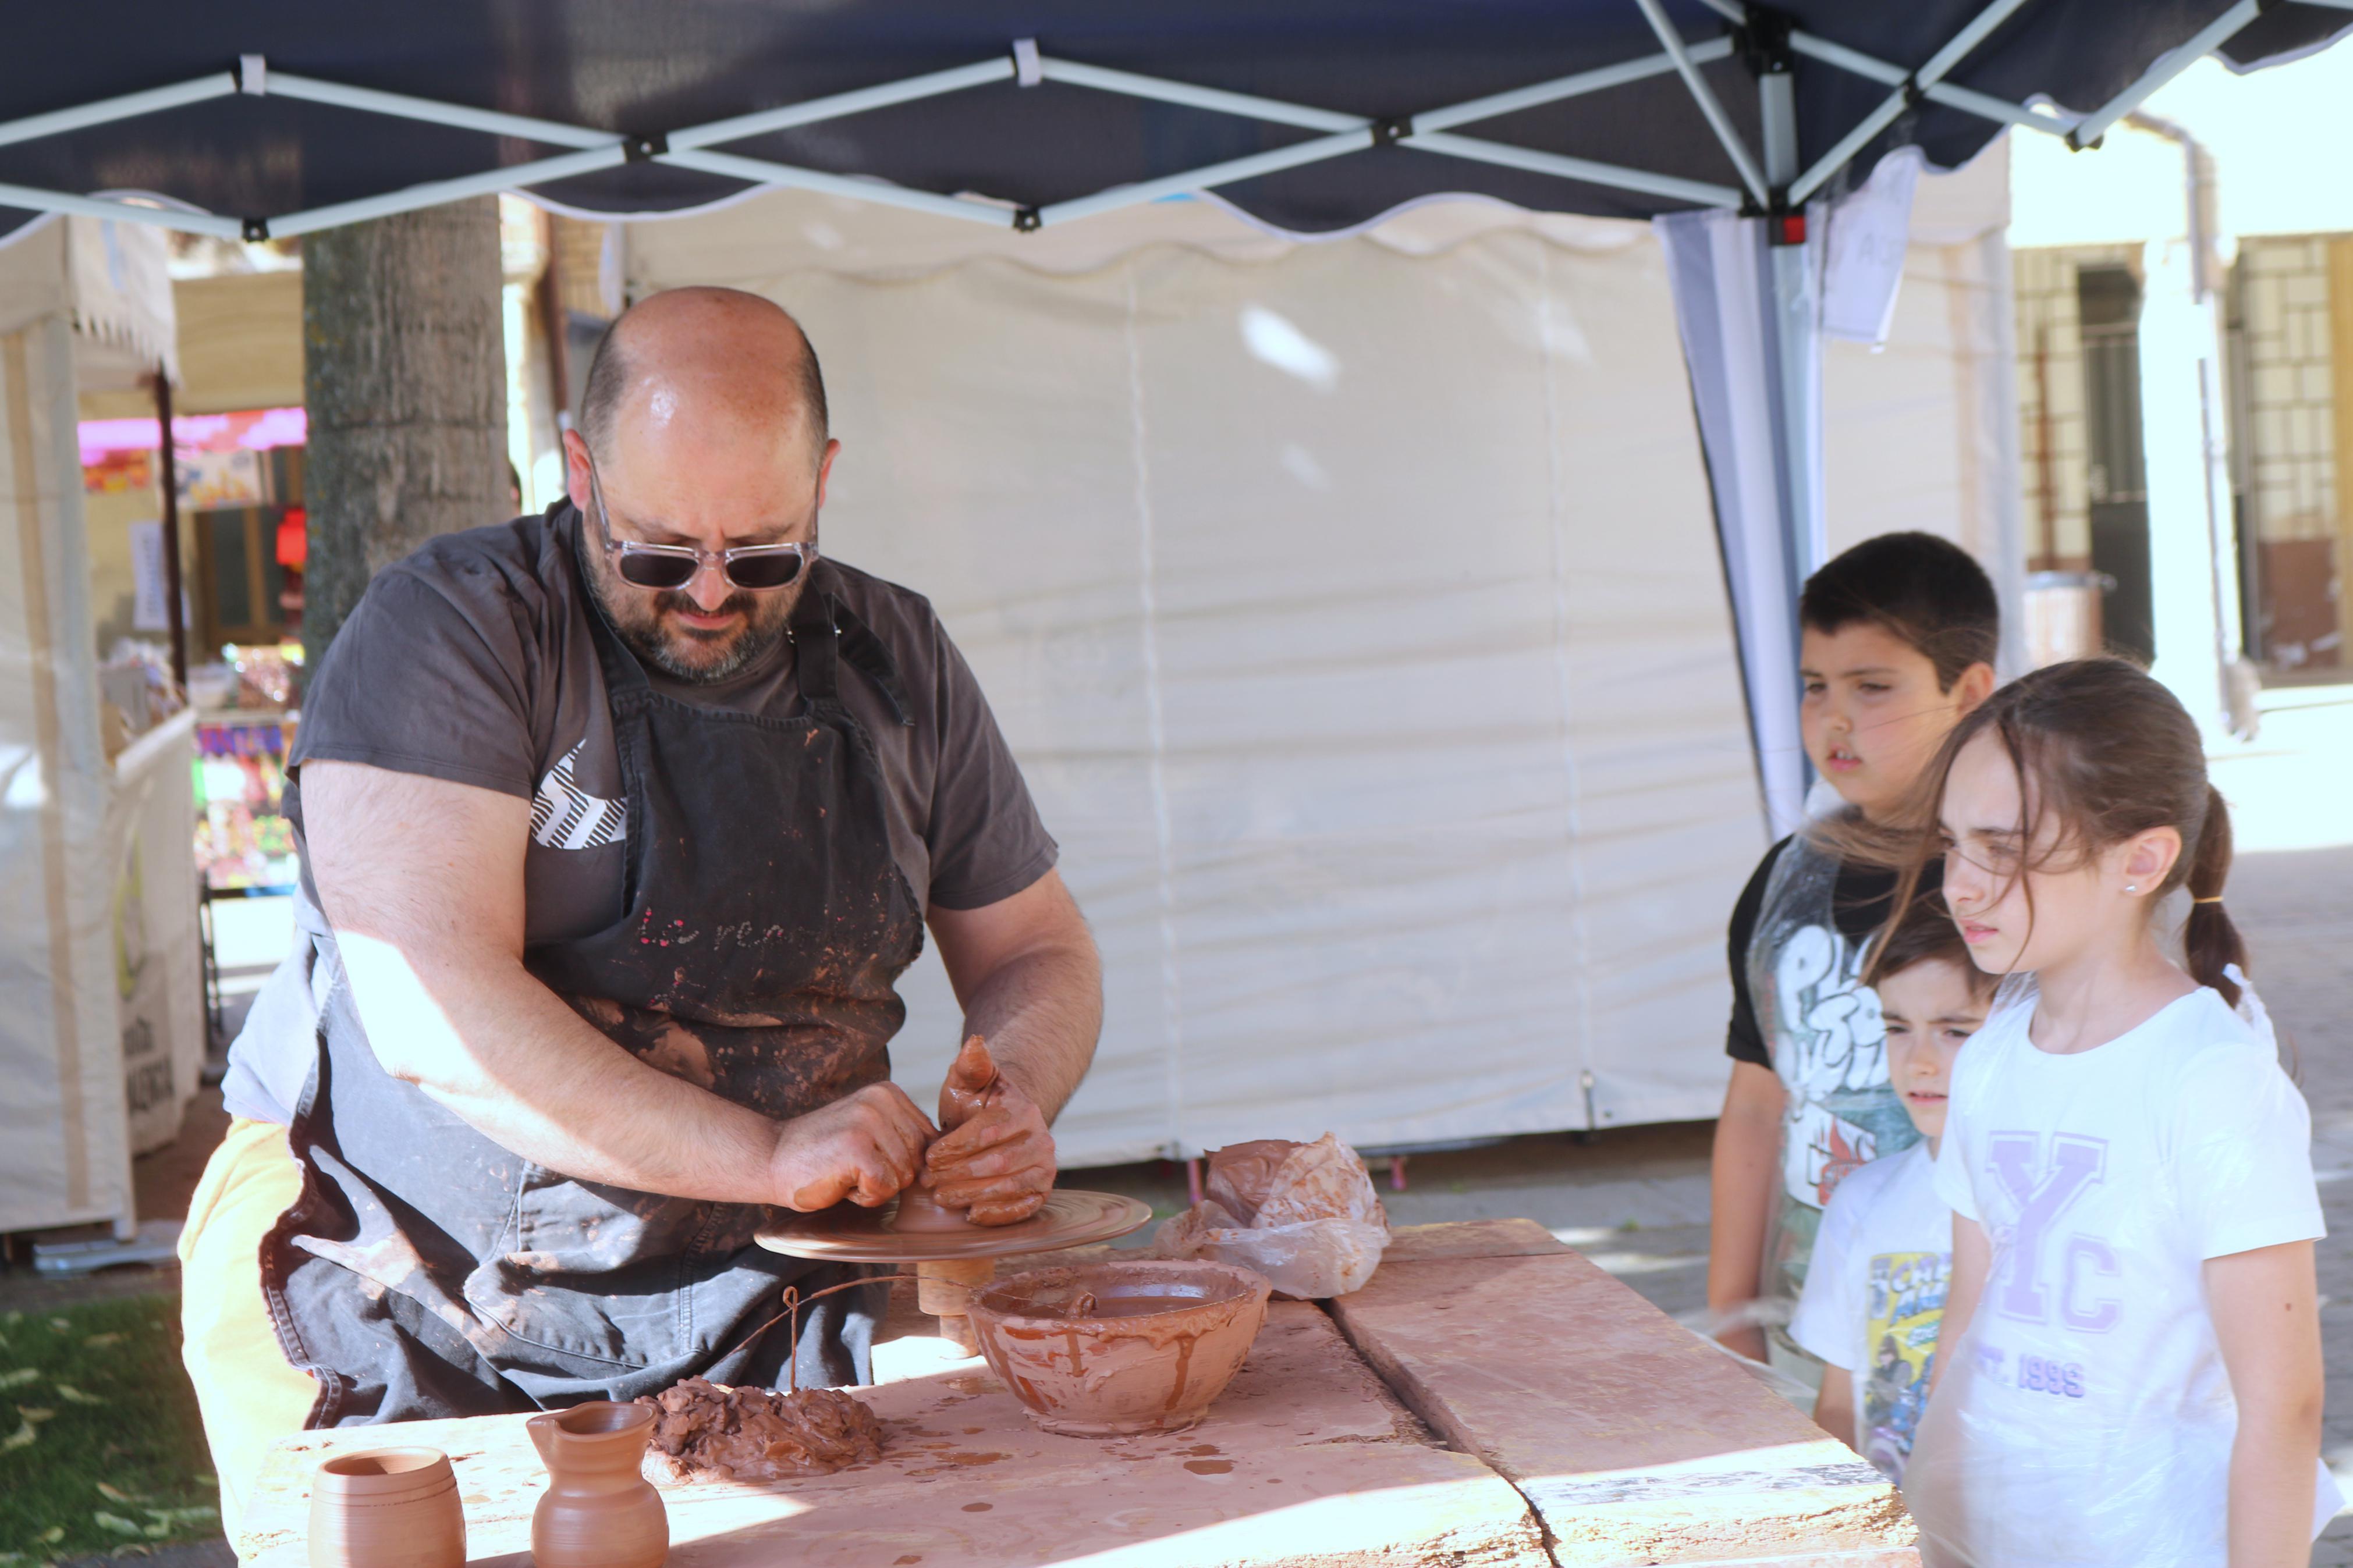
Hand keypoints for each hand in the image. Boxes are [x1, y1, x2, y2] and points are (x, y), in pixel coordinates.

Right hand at [767, 1082, 937, 1210]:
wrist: (769, 1159)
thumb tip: (945, 1161)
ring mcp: (869, 1122)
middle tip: (850, 1167)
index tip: (863, 1157)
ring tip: (843, 1172)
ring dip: (874, 1188)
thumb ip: (902, 1136)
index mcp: (889, 1093)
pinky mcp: (857, 1148)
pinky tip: (839, 1182)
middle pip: (918, 1162)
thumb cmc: (821, 1155)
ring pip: (903, 1178)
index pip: (927, 1142)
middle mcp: (882, 1100)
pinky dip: (863, 1197)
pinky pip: (884, 1189)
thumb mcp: (869, 1130)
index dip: (898, 1163)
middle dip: (888, 1176)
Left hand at [925, 1035, 1055, 1225]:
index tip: (928, 1155)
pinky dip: (997, 1214)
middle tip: (928, 1181)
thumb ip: (970, 1064)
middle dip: (957, 1174)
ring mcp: (1045, 1167)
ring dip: (971, 1194)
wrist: (999, 1127)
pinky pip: (1023, 1208)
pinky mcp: (1042, 1191)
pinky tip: (971, 1214)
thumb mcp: (968, 1081)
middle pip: (997, 1163)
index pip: (987, 1132)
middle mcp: (1042, 1139)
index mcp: (1024, 1110)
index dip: (955, 1147)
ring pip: (1008, 1186)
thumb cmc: (976, 1104)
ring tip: (941, 1197)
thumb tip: (975, 1043)